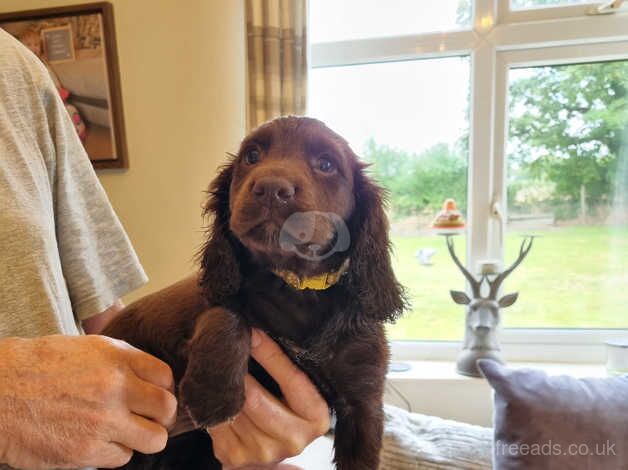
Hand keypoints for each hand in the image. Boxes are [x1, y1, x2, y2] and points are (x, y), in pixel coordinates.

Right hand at [0, 334, 176, 468]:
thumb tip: (153, 377)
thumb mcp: (87, 347)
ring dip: (143, 437)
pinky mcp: (86, 451)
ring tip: (127, 432)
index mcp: (117, 358)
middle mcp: (115, 387)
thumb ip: (123, 360)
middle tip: (151, 418)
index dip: (165, 388)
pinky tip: (98, 441)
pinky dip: (115, 452)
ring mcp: (103, 421)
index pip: (166, 377)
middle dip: (163, 416)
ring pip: (154, 439)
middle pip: (167, 409)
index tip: (156, 395)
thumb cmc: (38, 366)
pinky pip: (123, 458)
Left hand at [208, 330, 329, 468]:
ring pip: (233, 409)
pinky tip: (214, 390)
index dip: (270, 354)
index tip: (253, 331)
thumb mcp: (299, 387)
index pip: (292, 379)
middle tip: (228, 345)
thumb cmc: (287, 403)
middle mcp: (294, 441)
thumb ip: (288, 365)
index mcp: (317, 418)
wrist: (271, 444)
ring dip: (223, 386)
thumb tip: (259, 331)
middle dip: (239, 370)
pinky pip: (216, 421)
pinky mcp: (235, 457)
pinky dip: (212, 402)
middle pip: (255, 399)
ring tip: (220, 365)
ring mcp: (264, 453)